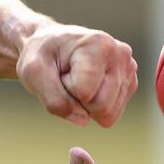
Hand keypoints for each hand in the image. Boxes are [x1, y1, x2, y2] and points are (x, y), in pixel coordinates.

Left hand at [16, 23, 137, 126]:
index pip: (84, 93)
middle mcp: (121, 53)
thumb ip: (54, 100)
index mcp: (99, 44)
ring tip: (77, 80)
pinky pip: (112, 114)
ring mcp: (128, 69)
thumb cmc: (42, 55)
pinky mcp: (129, 83)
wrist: (50, 46)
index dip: (65, 88)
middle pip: (102, 107)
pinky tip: (88, 84)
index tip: (60, 70)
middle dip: (78, 99)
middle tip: (67, 78)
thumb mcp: (33, 73)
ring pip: (109, 114)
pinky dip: (95, 105)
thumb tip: (83, 120)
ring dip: (86, 103)